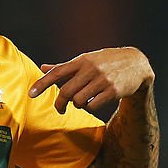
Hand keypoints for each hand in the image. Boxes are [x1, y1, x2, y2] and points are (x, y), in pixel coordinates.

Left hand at [28, 47, 154, 117]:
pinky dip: (90, 107)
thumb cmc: (106, 62)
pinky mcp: (113, 91)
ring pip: (79, 101)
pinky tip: (94, 102)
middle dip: (60, 103)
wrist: (137, 63)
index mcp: (82, 60)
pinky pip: (93, 106)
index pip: (57, 72)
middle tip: (59, 108)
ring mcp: (102, 80)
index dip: (43, 83)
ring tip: (83, 101)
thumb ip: (64, 66)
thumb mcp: (86, 60)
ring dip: (77, 105)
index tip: (31, 94)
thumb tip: (42, 68)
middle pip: (66, 91)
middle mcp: (91, 69)